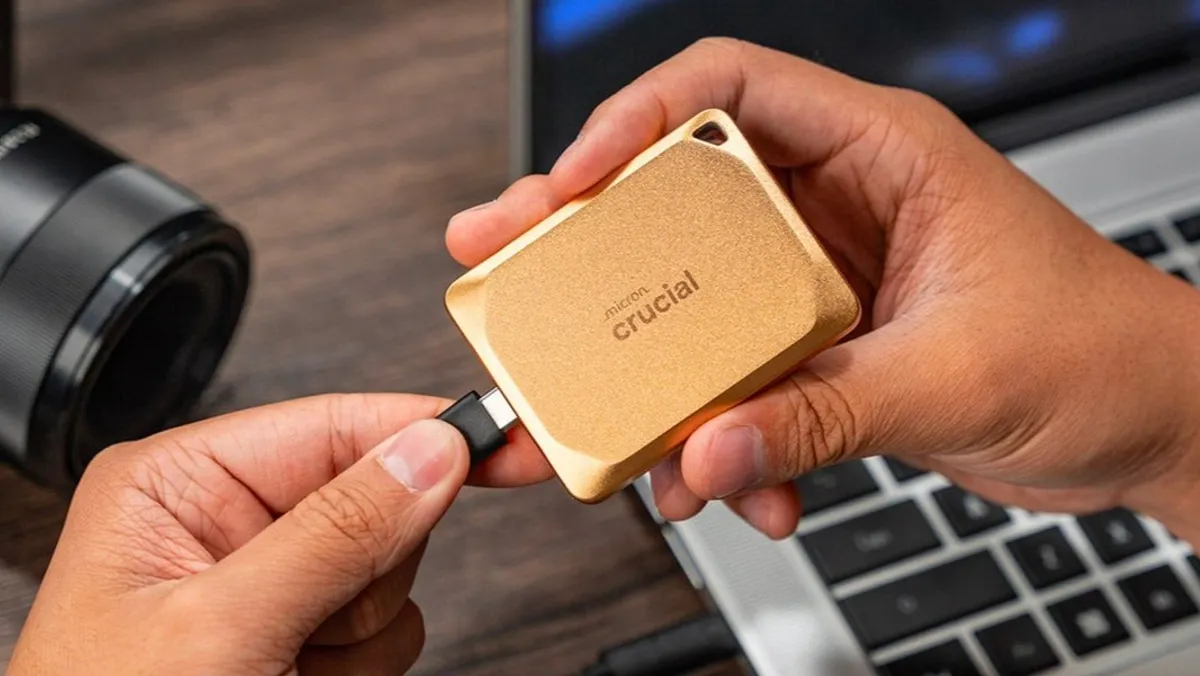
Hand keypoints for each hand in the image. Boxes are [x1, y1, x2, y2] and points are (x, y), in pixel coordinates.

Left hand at [8, 393, 543, 674]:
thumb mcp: (220, 627)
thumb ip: (335, 532)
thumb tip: (431, 451)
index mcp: (180, 484)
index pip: (333, 424)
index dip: (427, 427)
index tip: (509, 436)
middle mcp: (225, 524)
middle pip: (375, 498)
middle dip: (369, 567)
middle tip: (321, 616)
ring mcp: (267, 586)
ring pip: (392, 570)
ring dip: (361, 628)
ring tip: (293, 662)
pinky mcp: (299, 637)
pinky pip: (389, 627)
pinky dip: (362, 664)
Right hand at [446, 39, 1199, 542]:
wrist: (1150, 423)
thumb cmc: (1101, 351)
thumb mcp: (953, 376)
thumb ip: (819, 416)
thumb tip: (708, 451)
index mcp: (877, 151)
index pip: (727, 87)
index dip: (634, 121)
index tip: (570, 183)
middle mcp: (833, 203)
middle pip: (679, 195)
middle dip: (590, 240)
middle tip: (507, 263)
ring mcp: (819, 279)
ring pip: (695, 301)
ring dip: (656, 370)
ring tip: (628, 430)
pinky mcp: (819, 348)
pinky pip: (736, 378)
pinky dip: (726, 435)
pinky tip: (746, 483)